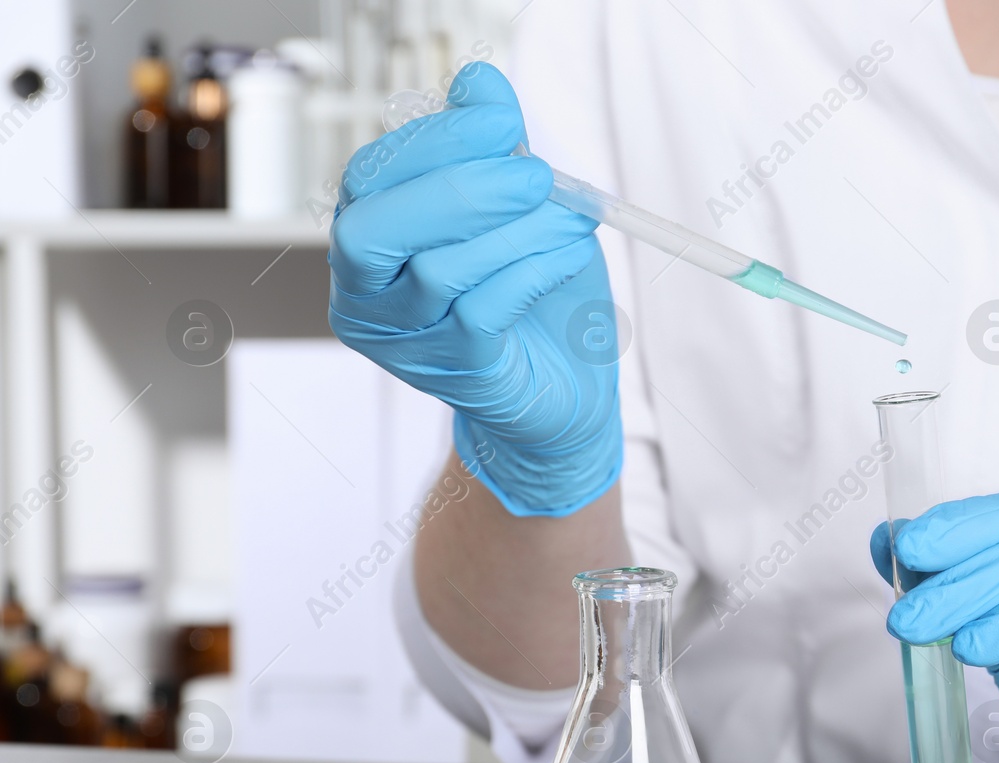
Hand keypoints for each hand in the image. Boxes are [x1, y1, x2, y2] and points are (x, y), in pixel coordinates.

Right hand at [329, 62, 621, 516]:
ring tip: (573, 217)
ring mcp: (406, 342)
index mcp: (370, 237)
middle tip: (536, 177)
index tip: (504, 123)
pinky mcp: (457, 374)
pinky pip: (482, 315)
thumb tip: (480, 81)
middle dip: (459, 190)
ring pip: (438, 273)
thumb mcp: (514, 207)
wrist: (562, 387)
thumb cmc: (529, 291)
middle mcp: (368, 293)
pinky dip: (532, 272)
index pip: (371, 178)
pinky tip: (569, 255)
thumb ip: (492, 149)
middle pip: (375, 230)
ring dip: (516, 233)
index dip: (435, 142)